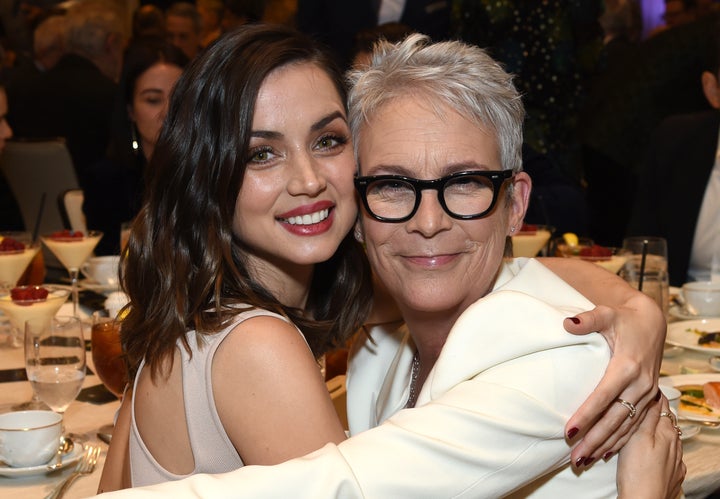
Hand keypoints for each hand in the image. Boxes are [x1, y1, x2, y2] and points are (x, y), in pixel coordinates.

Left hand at [562, 291, 665, 464]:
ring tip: (585, 460)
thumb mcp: (605, 313)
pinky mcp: (648, 397)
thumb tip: (567, 323)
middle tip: (574, 457)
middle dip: (594, 440)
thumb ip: (587, 319)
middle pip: (614, 419)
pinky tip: (605, 453)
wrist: (651, 322)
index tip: (569, 431)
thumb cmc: (623, 319)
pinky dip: (620, 440)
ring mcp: (646, 393)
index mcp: (627, 366)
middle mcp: (640, 384)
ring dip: (606, 445)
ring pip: (625, 426)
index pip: (602, 396)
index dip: (586, 415)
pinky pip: (635, 425)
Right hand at [617, 396, 684, 498]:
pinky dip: (658, 450)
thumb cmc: (637, 472)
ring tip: (642, 428)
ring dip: (656, 432)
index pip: (661, 406)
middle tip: (638, 406)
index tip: (643, 388)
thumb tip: (655, 395)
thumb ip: (647, 416)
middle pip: (665, 422)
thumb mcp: (638, 437)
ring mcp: (675, 460)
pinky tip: (650, 452)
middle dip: (653, 413)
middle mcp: (675, 445)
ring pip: (667, 439)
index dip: (652, 395)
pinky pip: (667, 456)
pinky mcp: (672, 474)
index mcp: (666, 432)